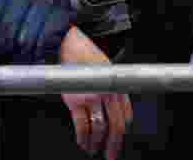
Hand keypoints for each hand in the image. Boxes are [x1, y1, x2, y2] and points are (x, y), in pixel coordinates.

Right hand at [58, 26, 132, 159]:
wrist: (66, 45)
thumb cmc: (84, 53)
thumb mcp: (106, 68)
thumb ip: (111, 87)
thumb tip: (114, 107)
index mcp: (116, 86)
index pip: (125, 116)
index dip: (122, 132)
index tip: (118, 140)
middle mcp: (107, 93)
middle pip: (116, 125)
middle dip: (114, 144)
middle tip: (111, 155)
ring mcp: (92, 97)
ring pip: (100, 128)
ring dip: (97, 143)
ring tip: (93, 150)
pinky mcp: (75, 101)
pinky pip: (82, 125)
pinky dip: (83, 138)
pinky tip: (82, 143)